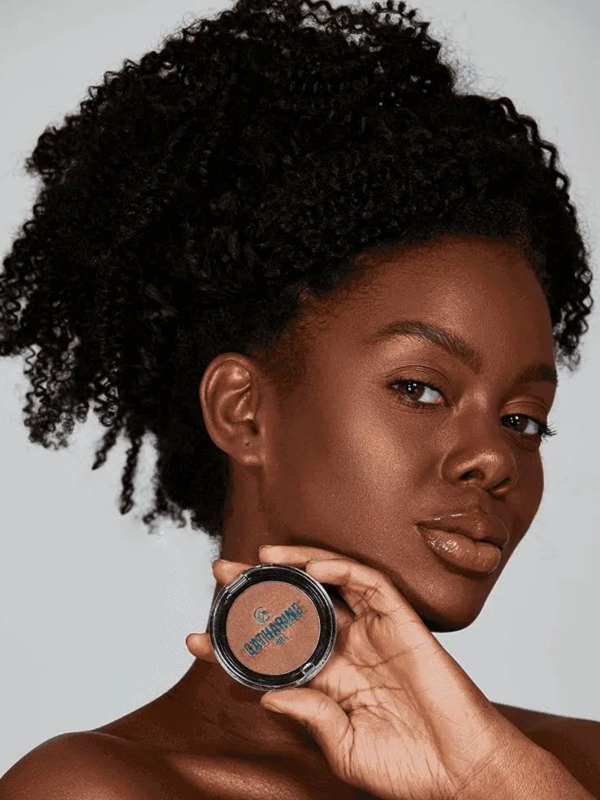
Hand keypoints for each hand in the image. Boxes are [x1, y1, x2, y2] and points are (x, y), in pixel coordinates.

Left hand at [187, 545, 521, 799]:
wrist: (462, 769)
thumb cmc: (407, 767)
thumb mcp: (344, 749)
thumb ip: (308, 717)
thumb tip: (266, 692)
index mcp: (328, 681)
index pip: (272, 652)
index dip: (232, 644)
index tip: (195, 638)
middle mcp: (346, 649)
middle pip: (294, 606)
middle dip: (256, 588)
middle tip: (219, 571)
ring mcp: (372, 631)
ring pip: (328, 582)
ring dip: (294, 564)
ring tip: (261, 557)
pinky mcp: (401, 619)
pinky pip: (367, 582)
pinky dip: (338, 568)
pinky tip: (310, 567)